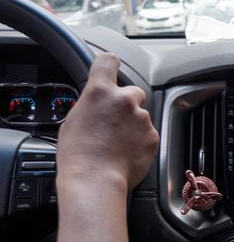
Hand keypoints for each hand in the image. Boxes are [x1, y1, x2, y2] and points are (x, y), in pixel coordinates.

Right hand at [57, 53, 159, 190]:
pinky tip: (126, 152)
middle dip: (126, 104)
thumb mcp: (73, 121)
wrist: (95, 180)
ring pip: (141, 116)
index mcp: (100, 92)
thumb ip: (90, 105)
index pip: (108, 61)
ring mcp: (141, 118)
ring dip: (133, 125)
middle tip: (113, 122)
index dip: (111, 63)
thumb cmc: (78, 155)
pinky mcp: (153, 136)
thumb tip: (96, 106)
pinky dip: (140, 141)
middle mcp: (124, 100)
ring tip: (117, 144)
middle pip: (132, 92)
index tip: (113, 64)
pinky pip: (148, 134)